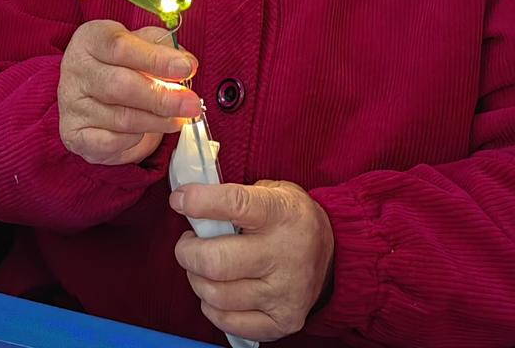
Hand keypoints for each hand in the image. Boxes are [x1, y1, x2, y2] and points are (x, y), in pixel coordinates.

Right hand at [58, 20, 199, 165]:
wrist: (90, 95)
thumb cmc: (121, 64)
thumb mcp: (139, 44)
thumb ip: (163, 49)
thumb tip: (187, 63)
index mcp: (90, 39)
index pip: (121, 47)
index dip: (157, 59)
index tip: (186, 68)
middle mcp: (75, 69)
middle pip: (120, 85)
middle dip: (162, 97)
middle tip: (191, 103)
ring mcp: (71, 104)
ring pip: (121, 118)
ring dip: (157, 121)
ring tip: (179, 119)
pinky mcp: (74, 134)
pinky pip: (110, 142)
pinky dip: (134, 140)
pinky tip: (147, 131)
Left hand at [172, 180, 335, 341]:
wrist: (335, 256)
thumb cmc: (291, 220)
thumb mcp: (272, 191)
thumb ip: (233, 194)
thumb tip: (188, 199)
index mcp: (281, 213)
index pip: (233, 204)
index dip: (198, 202)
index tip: (179, 200)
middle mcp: (284, 254)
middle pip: (214, 262)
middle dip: (187, 251)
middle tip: (189, 244)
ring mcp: (284, 292)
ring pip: (216, 295)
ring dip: (197, 279)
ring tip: (204, 266)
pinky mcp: (282, 321)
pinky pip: (228, 322)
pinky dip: (212, 307)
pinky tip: (218, 291)